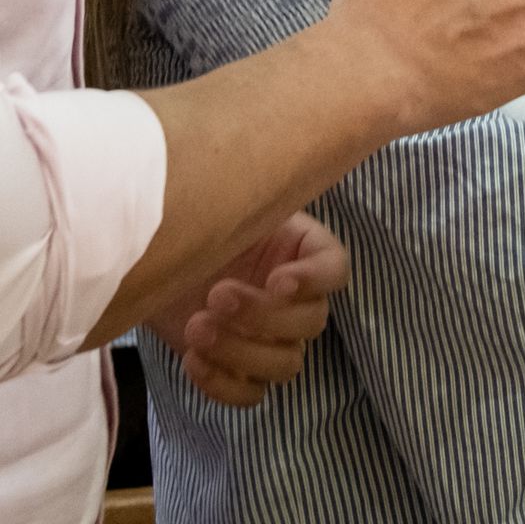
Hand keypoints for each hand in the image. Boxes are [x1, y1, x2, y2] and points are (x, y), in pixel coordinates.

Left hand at [149, 211, 347, 407]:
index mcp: (301, 252)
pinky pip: (251, 393)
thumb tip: (278, 179)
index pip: (336, 270)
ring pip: (286, 364)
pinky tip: (192, 359)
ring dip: (242, 352)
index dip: (315, 281)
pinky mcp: (237, 369)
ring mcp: (269, 338)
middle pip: (312, 322)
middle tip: (217, 295)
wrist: (139, 261)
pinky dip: (224, 384)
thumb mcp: (224, 201)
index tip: (276, 280)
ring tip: (197, 327)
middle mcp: (295, 298)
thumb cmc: (187, 222)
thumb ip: (252, 201)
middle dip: (263, 315)